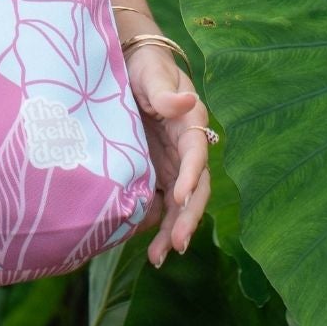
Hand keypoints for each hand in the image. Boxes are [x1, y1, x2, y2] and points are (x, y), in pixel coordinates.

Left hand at [124, 37, 214, 267]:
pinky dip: (157, 224)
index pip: (197, 151)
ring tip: (158, 258)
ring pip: (180, 203)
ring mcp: (173, 163)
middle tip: (176, 246)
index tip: (180, 194)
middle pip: (195, 188)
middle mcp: (187, 148)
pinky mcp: (157, 172)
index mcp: (191, 122)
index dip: (191, 174)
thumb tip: (186, 100)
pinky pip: (162, 202)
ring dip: (173, 230)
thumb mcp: (151, 74)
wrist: (129, 67)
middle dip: (187, 218)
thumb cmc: (144, 67)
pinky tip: (146, 246)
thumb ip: (164, 91)